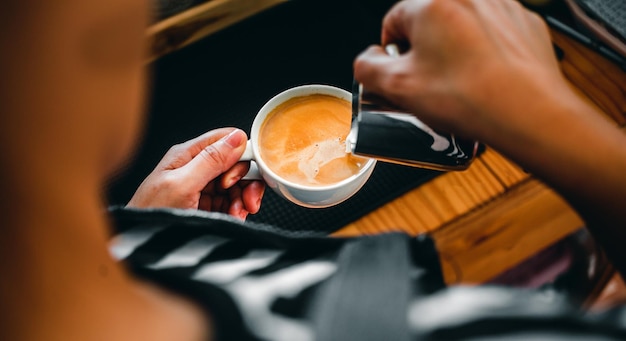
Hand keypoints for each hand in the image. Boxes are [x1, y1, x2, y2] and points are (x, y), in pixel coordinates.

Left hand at [127, 128, 264, 219]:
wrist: (140, 250)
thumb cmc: (151, 216)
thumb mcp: (182, 185)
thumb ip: (210, 160)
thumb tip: (236, 137)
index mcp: (186, 155)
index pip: (225, 140)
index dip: (240, 156)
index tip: (238, 178)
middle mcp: (195, 168)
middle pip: (235, 164)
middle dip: (245, 183)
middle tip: (246, 201)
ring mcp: (201, 188)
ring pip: (236, 185)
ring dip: (242, 200)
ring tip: (237, 214)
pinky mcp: (205, 206)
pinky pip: (231, 202)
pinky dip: (237, 211)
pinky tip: (232, 219)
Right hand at [353, 0, 567, 142]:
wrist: (529, 114)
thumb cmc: (471, 98)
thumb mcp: (399, 88)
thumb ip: (368, 69)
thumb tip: (367, 61)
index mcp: (433, 4)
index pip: (393, 20)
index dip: (392, 52)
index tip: (400, 73)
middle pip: (430, 22)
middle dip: (425, 52)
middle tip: (430, 84)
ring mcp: (502, 7)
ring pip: (462, 27)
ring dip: (454, 52)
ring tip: (460, 85)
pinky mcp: (524, 23)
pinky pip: (492, 34)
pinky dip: (484, 53)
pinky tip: (484, 80)